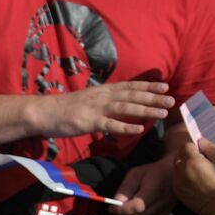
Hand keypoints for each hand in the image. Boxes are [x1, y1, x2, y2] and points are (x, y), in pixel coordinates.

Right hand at [33, 81, 173, 137]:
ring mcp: (96, 109)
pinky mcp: (89, 122)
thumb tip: (115, 106)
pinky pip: (111, 125)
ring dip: (146, 110)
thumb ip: (101, 102)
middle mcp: (101, 97)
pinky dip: (126, 127)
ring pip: (126, 107)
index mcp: (101, 91)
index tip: (164, 86)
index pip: (128, 86)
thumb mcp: (85, 100)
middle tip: (172, 99)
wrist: (41, 112)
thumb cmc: (62, 108)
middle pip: (132, 95)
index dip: (147, 86)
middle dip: (153, 97)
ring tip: (163, 112)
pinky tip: (139, 129)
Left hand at [111, 156, 176, 214]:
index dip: (122, 209)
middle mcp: (163, 202)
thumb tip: (117, 203)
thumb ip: (125, 188)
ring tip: (127, 206)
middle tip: (117, 207)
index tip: (111, 207)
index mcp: (156, 188)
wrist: (172, 175)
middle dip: (123, 214)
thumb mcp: (135, 174)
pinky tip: (136, 210)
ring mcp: (166, 210)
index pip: (138, 206)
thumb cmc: (151, 172)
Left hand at [173, 139, 214, 214]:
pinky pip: (177, 178)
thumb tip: (201, 141)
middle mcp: (181, 170)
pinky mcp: (177, 191)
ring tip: (200, 172)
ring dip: (184, 165)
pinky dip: (183, 177)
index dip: (195, 146)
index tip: (203, 151)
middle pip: (179, 155)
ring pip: (177, 167)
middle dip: (188, 154)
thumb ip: (211, 148)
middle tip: (202, 161)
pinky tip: (196, 182)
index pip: (187, 145)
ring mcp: (177, 182)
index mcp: (193, 161)